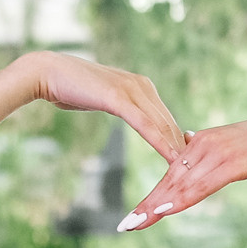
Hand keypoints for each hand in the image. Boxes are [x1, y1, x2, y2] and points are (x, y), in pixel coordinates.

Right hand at [22, 52, 187, 161]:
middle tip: (199, 174)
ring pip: (162, 126)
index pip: (167, 119)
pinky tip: (171, 159)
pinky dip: (161, 143)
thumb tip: (129, 114)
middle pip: (170, 124)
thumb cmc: (72, 88)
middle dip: (184, 150)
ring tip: (192, 173)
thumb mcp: (103, 98)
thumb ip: (121, 105)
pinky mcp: (119, 98)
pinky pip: (146, 126)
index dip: (179, 143)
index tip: (191, 164)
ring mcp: (132, 90)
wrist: (48, 73)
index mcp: (141, 86)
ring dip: (177, 151)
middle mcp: (142, 86)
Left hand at [116, 112, 246, 230]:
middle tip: (125, 226)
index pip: (171, 174)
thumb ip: (211, 155)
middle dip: (147, 206)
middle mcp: (203, 143)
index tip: (134, 216)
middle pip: (170, 181)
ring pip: (182, 185)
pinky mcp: (234, 161)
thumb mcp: (234, 150)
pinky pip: (203, 184)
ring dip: (158, 206)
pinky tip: (166, 211)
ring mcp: (218, 152)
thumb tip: (190, 149)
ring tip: (138, 224)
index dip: (152, 196)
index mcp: (201, 141)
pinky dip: (183, 198)